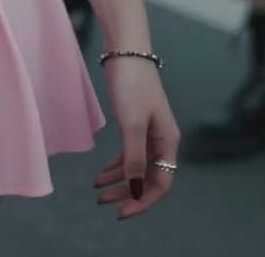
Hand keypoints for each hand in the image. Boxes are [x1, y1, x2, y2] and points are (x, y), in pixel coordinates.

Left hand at [92, 57, 179, 219]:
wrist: (126, 52)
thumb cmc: (132, 86)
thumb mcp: (132, 125)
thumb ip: (135, 159)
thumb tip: (137, 190)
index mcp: (168, 143)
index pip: (161, 184)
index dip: (142, 202)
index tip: (120, 213)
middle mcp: (162, 141)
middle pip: (148, 178)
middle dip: (126, 193)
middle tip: (102, 202)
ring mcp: (149, 132)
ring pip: (136, 167)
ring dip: (119, 181)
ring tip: (96, 189)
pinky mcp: (135, 123)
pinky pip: (129, 153)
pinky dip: (116, 165)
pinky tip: (101, 172)